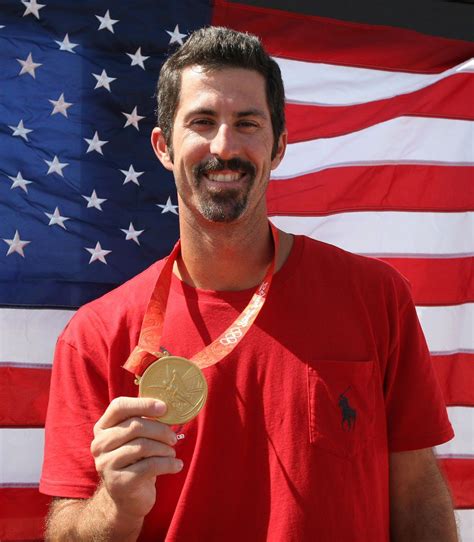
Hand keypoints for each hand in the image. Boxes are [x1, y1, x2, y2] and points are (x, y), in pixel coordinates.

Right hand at [90, 397, 182, 519]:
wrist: (128, 498)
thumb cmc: (136, 460)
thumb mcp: (136, 437)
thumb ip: (144, 420)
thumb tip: (167, 406)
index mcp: (103, 427)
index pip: (119, 406)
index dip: (143, 404)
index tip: (164, 408)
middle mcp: (99, 444)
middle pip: (135, 426)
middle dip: (160, 430)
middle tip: (173, 438)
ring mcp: (106, 464)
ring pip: (143, 446)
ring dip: (165, 449)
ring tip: (172, 453)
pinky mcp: (119, 483)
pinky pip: (150, 466)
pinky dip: (169, 464)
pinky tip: (177, 465)